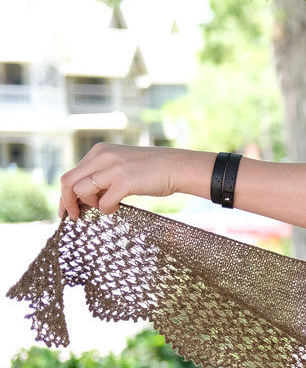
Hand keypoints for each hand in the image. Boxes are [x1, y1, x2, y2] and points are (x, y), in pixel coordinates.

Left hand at [59, 143, 180, 220]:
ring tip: (104, 206)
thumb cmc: (152, 170)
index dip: (66, 193)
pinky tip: (117, 207)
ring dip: (89, 204)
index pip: (72, 173)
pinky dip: (106, 209)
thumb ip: (103, 174)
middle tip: (72, 216)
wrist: (177, 167)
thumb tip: (84, 196)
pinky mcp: (124, 182)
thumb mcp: (121, 165)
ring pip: (80, 191)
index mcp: (100, 151)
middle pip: (68, 181)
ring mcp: (113, 168)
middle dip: (66, 202)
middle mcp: (102, 156)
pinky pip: (103, 202)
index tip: (68, 208)